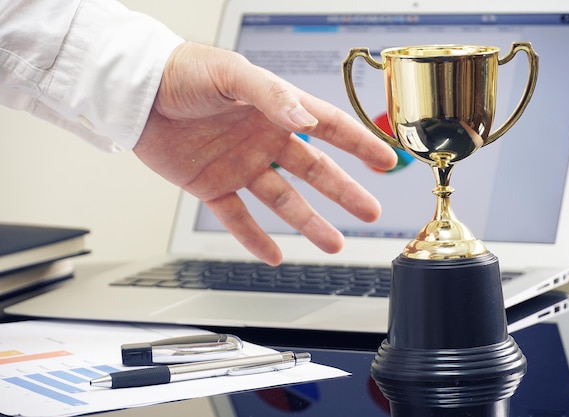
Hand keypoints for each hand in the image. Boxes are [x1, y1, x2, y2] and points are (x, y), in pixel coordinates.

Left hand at [134, 42, 396, 264]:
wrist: (137, 93)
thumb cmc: (183, 72)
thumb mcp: (231, 74)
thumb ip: (271, 96)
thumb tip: (305, 120)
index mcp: (275, 110)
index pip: (329, 128)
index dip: (360, 144)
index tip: (386, 160)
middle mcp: (263, 140)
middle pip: (314, 171)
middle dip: (344, 193)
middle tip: (370, 212)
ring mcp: (240, 165)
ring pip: (283, 201)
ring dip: (309, 223)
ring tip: (334, 244)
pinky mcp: (212, 186)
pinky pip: (238, 218)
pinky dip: (255, 238)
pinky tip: (274, 254)